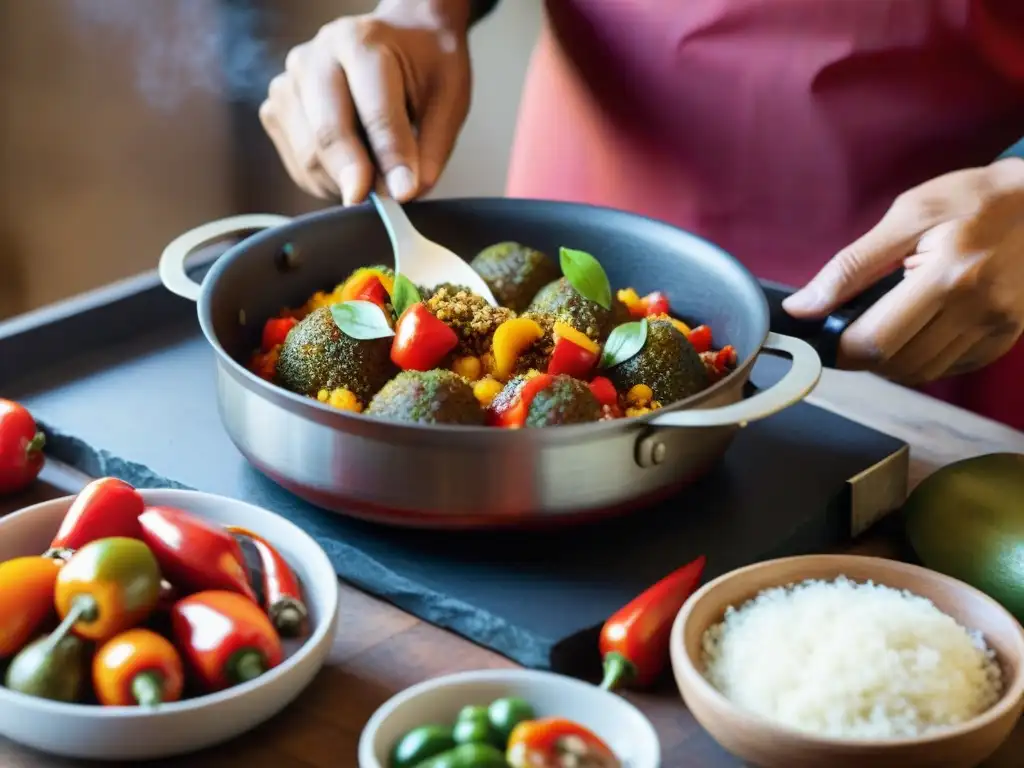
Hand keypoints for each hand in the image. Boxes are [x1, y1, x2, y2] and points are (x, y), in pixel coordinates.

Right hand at [259, 0, 472, 204]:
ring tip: (378, 177)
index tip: (404, 193)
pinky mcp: (276, 112)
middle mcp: (313, 59)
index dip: (390, 157)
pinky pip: (299, 167)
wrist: (398, 39)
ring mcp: (288, 85)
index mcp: (360, 43)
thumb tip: (405, 193)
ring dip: (346, 183)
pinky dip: (329, 182)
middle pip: (328, 134)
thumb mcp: (449, 97)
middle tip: (385, 203)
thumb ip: (431, 147)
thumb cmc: (424, 64)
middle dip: (358, 177)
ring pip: (309, 157)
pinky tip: (355, 170)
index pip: (374, 112)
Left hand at [783, 158, 1023, 385]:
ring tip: (885, 322)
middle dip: (860, 354)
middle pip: (895, 364)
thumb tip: (802, 307)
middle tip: (850, 325)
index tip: (821, 335)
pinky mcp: (1004, 339)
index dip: (838, 348)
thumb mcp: (907, 215)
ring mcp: (995, 329)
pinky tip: (918, 327)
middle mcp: (977, 310)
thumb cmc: (974, 199)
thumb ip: (850, 266)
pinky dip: (921, 358)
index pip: (875, 341)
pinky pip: (948, 368)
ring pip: (920, 372)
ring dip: (889, 360)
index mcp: (948, 275)